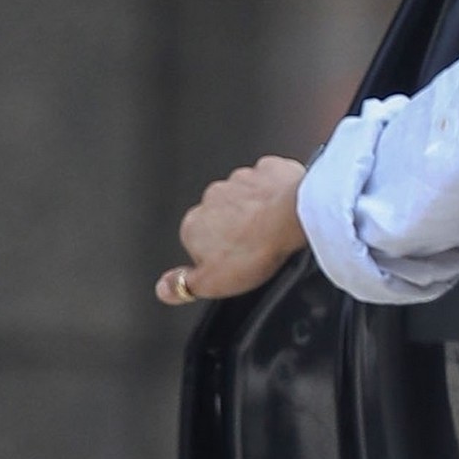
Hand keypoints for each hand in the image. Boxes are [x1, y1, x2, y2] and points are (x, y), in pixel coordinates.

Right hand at [156, 155, 307, 305]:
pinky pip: (269, 180)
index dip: (218, 255)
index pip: (198, 242)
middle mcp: (212, 197)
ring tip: (273, 228)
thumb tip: (164, 289)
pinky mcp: (267, 169)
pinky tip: (285, 207)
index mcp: (193, 224)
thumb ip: (183, 285)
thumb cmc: (255, 248)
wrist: (293, 218)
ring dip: (256, 208)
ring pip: (246, 196)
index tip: (236, 263)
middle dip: (237, 229)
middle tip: (257, 246)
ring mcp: (240, 180)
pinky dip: (276, 190)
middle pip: (221, 217)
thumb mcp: (213, 283)